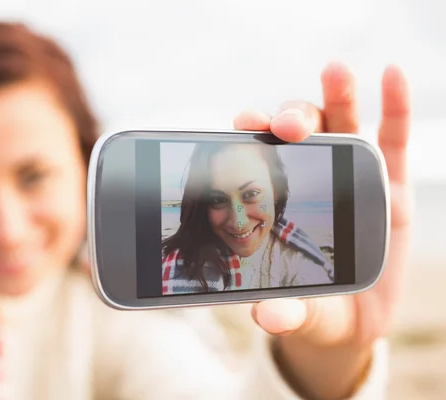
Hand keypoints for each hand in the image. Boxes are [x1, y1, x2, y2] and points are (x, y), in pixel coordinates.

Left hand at [233, 61, 410, 398]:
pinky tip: (392, 75)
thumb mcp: (302, 312)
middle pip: (303, 134)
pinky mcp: (393, 186)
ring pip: (345, 125)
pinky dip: (394, 105)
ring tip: (335, 70)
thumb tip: (268, 317)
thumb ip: (287, 311)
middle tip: (285, 123)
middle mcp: (316, 180)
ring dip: (338, 96)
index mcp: (283, 200)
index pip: (265, 157)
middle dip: (293, 119)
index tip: (244, 121)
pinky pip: (395, 138)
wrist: (354, 321)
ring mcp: (356, 178)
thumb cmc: (314, 308)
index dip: (254, 134)